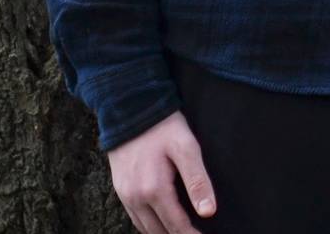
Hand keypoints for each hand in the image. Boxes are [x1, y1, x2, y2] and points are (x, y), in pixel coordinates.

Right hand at [108, 111, 214, 233]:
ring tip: (183, 232)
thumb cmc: (163, 127)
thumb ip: (198, 181)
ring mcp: (125, 195)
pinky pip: (135, 218)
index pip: (176, 226)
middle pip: (159, 232)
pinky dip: (149, 226)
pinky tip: (162, 223)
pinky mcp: (120, 189)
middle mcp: (135, 198)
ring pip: (145, 229)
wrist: (130, 108)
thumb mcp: (187, 148)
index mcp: (154, 190)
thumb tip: (208, 212)